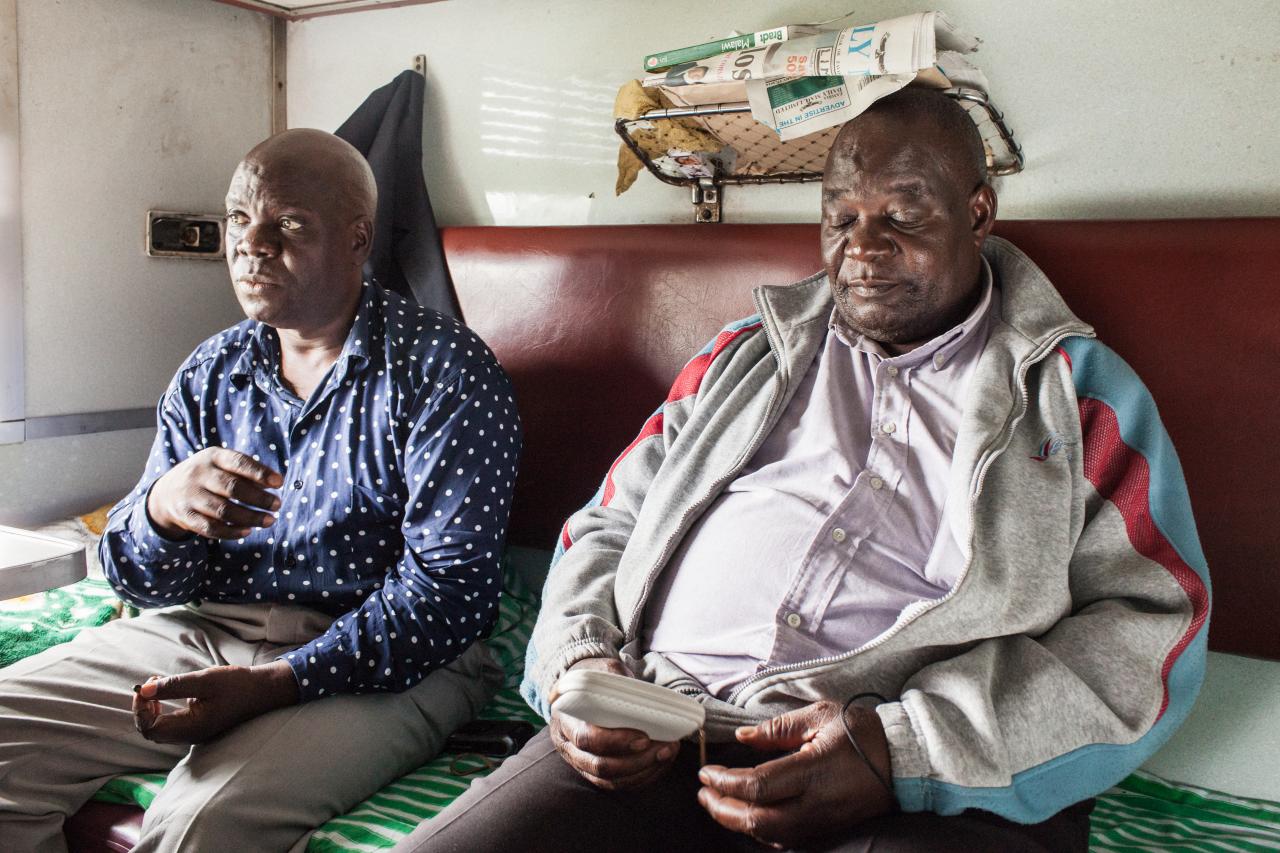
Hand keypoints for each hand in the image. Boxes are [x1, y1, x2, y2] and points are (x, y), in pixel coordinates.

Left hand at [132, 660, 299, 743]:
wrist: (265, 690)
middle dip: (144, 709)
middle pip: (152, 732)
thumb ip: (174, 686)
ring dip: (153, 709)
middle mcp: (191, 735)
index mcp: (191, 727)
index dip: (140, 709)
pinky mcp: (200, 726)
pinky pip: (172, 724)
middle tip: (149, 685)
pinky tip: (170, 691)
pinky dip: (163, 710)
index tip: (144, 687)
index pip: (150, 728)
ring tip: (158, 685)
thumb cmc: (237, 684)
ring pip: (161, 729)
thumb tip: (144, 690)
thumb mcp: (205, 680)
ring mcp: (196, 733)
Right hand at [146, 448, 283, 539]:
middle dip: (258, 499)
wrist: (166, 492)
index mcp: (212, 456)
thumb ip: (245, 472)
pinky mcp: (186, 516)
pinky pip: (211, 528)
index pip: (238, 463)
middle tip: (277, 505)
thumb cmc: (208, 476)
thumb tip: (275, 483)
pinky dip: (231, 532)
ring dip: (250, 518)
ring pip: (223, 510)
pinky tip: (248, 531)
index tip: (279, 483)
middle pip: (232, 488)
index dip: (260, 473)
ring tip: (269, 521)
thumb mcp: (221, 465)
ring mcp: (190, 496)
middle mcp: (199, 474)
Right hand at [547, 657, 678, 789]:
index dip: (616, 742)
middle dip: (636, 761)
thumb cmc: (593, 679)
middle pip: (600, 766)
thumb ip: (615, 677)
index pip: (586, 738)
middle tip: (663, 748)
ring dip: (643, 771)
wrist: (580, 690)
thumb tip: (639, 692)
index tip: (644, 737)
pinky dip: (642, 778)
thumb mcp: (600, 670)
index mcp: (566, 719)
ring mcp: (581, 763)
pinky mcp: (594, 773)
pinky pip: (618, 784)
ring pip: (611, 781)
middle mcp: (569, 747)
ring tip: (667, 753)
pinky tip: (661, 764)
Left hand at [697, 700, 894, 848]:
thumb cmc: (863, 733)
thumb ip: (777, 729)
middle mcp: (816, 803)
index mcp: (813, 771)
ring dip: (737, 821)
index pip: (757, 786)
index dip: (724, 782)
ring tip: (717, 804)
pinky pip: (785, 838)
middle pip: (757, 819)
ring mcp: (822, 821)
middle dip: (722, 809)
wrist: (904, 760)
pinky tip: (748, 815)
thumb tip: (743, 738)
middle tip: (703, 793)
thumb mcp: (820, 716)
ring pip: (769, 834)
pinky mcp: (827, 829)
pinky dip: (759, 829)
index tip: (706, 771)